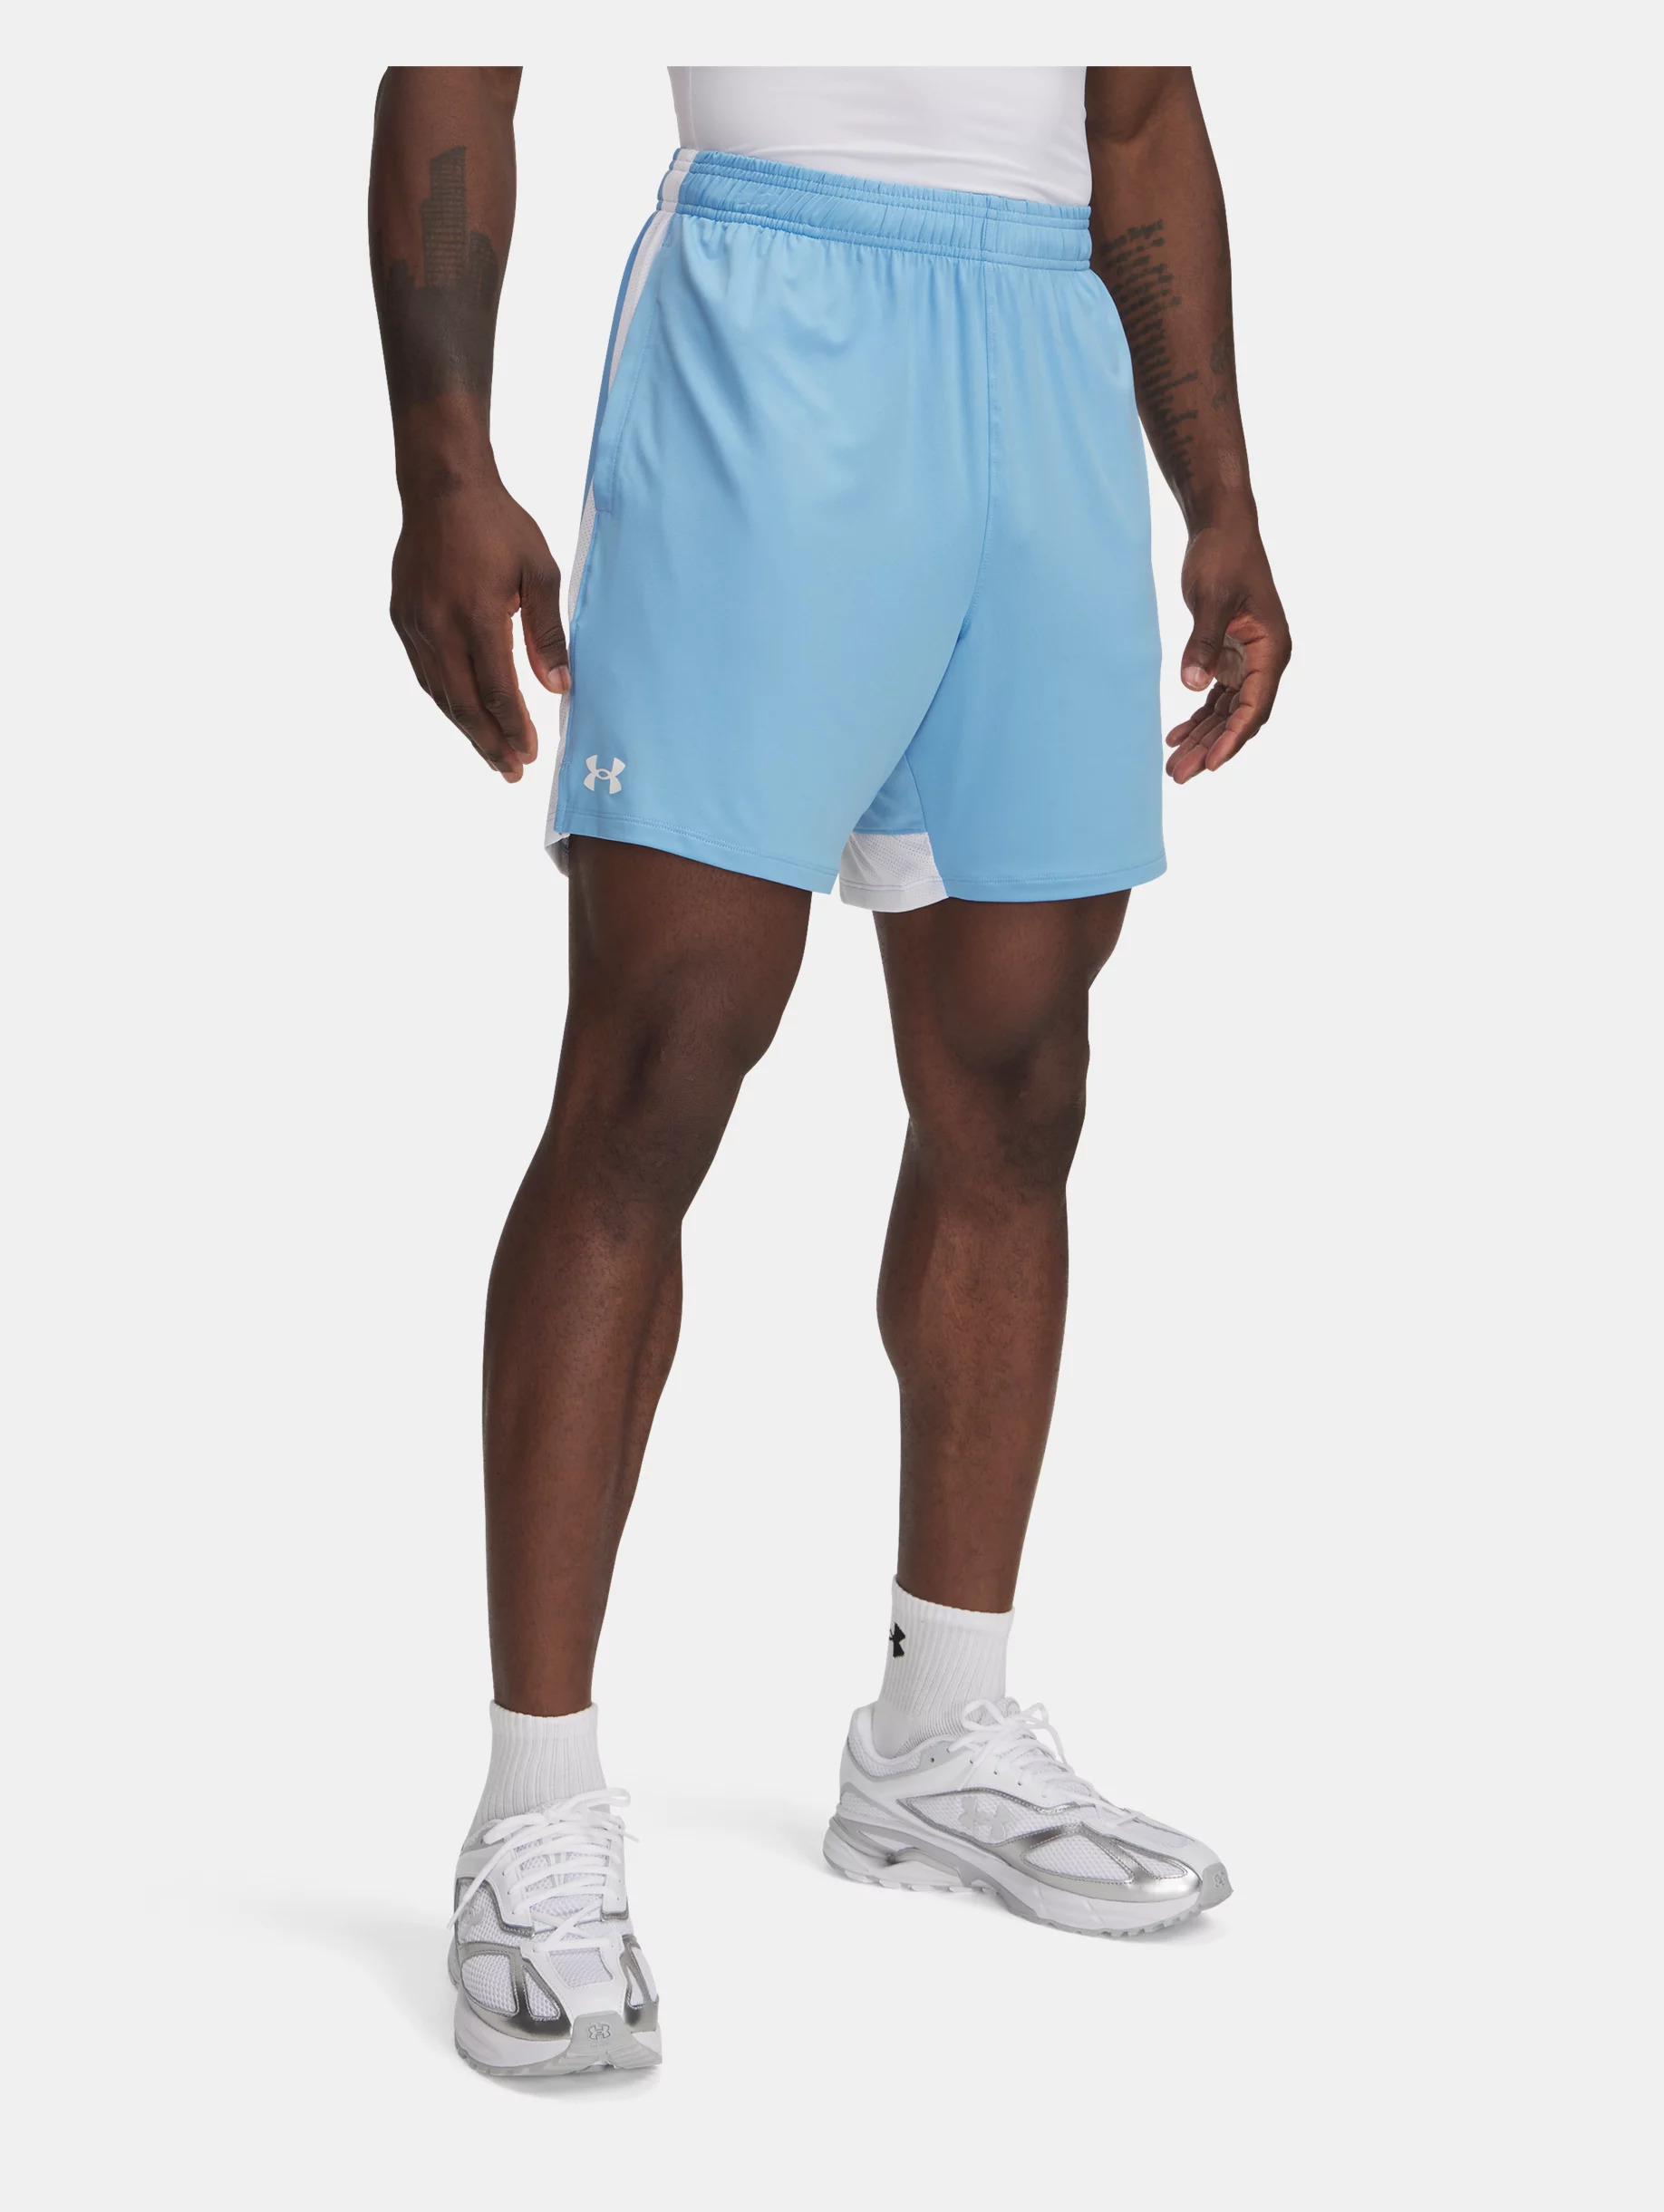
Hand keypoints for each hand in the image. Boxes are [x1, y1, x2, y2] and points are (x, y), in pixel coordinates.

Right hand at [389, 475, 568, 781]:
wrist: (441, 487)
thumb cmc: (498, 525)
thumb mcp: (539, 572)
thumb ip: (548, 634)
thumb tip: (559, 688)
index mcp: (477, 617)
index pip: (498, 691)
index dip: (514, 729)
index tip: (530, 754)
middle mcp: (440, 627)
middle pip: (465, 705)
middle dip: (490, 744)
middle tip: (511, 772)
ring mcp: (416, 624)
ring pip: (441, 694)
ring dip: (467, 728)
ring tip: (491, 753)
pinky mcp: (403, 617)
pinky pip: (425, 672)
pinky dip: (446, 699)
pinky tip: (464, 712)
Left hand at [1165, 516, 1291, 783]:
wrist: (1221, 527)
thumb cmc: (1223, 556)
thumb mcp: (1211, 599)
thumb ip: (1203, 643)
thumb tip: (1192, 686)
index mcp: (1271, 648)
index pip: (1254, 705)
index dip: (1232, 737)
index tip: (1210, 764)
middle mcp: (1265, 659)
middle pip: (1239, 716)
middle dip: (1210, 747)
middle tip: (1178, 775)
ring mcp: (1247, 660)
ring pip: (1226, 711)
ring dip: (1202, 738)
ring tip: (1173, 766)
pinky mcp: (1229, 656)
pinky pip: (1216, 697)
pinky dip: (1198, 717)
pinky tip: (1176, 735)